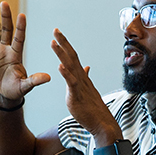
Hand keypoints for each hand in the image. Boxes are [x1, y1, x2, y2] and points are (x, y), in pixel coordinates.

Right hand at [0, 2, 48, 104]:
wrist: (2, 94)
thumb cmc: (15, 89)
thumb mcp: (25, 86)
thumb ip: (34, 80)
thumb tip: (48, 78)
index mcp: (16, 54)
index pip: (19, 37)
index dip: (21, 27)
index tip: (22, 15)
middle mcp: (5, 49)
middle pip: (6, 29)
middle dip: (5, 16)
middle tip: (4, 3)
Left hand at [50, 29, 121, 143]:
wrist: (103, 124)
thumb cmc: (94, 109)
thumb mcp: (87, 90)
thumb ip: (84, 78)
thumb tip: (85, 67)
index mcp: (81, 77)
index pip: (73, 57)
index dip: (66, 45)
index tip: (58, 35)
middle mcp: (81, 78)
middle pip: (72, 56)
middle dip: (63, 42)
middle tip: (55, 30)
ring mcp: (80, 86)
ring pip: (71, 66)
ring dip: (61, 53)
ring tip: (53, 42)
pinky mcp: (78, 96)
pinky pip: (72, 83)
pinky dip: (66, 73)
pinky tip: (59, 66)